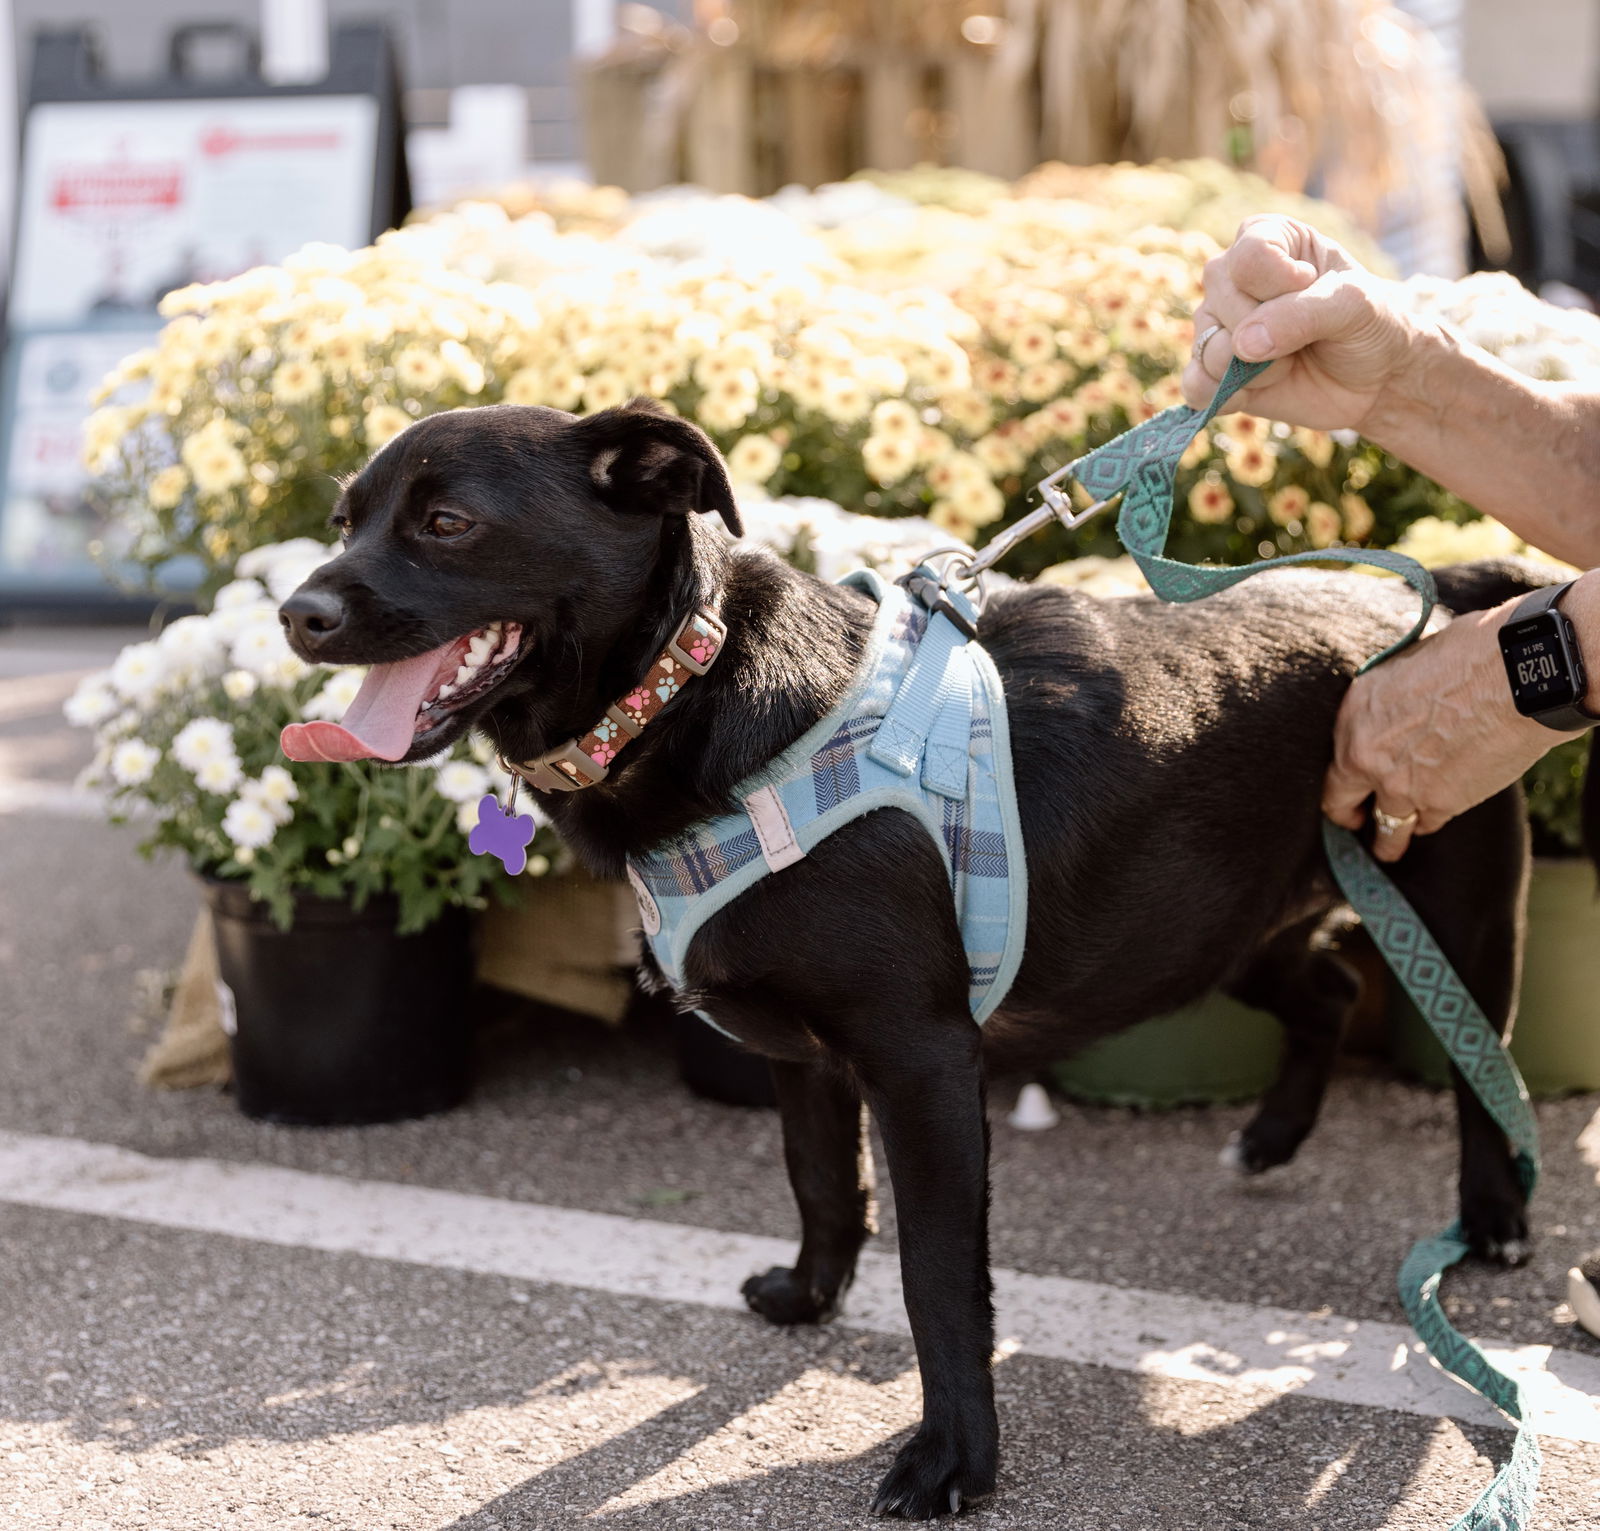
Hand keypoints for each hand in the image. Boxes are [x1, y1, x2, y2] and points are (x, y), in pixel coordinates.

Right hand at [1182, 215, 1420, 431]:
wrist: (1375, 379)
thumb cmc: (1367, 325)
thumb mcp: (1355, 304)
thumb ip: (1302, 314)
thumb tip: (1242, 345)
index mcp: (1267, 238)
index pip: (1249, 256)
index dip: (1282, 281)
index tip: (1314, 286)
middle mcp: (1230, 280)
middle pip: (1222, 301)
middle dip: (1271, 330)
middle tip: (1306, 334)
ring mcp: (1217, 327)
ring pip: (1208, 348)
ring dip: (1255, 369)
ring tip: (1287, 364)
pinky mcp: (1212, 375)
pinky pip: (1194, 387)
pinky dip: (1225, 396)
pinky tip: (1257, 391)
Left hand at [1322, 598, 1582, 860]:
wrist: (1516, 677)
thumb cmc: (1469, 656)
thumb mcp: (1404, 668)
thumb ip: (1386, 702)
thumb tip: (1387, 711)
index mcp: (1353, 716)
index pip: (1330, 762)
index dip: (1335, 781)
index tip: (1342, 791)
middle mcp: (1365, 756)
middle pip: (1341, 804)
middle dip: (1347, 818)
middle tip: (1353, 825)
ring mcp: (1401, 786)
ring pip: (1386, 828)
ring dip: (1387, 841)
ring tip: (1388, 849)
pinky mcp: (1440, 803)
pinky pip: (1428, 824)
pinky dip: (1429, 824)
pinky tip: (1428, 825)